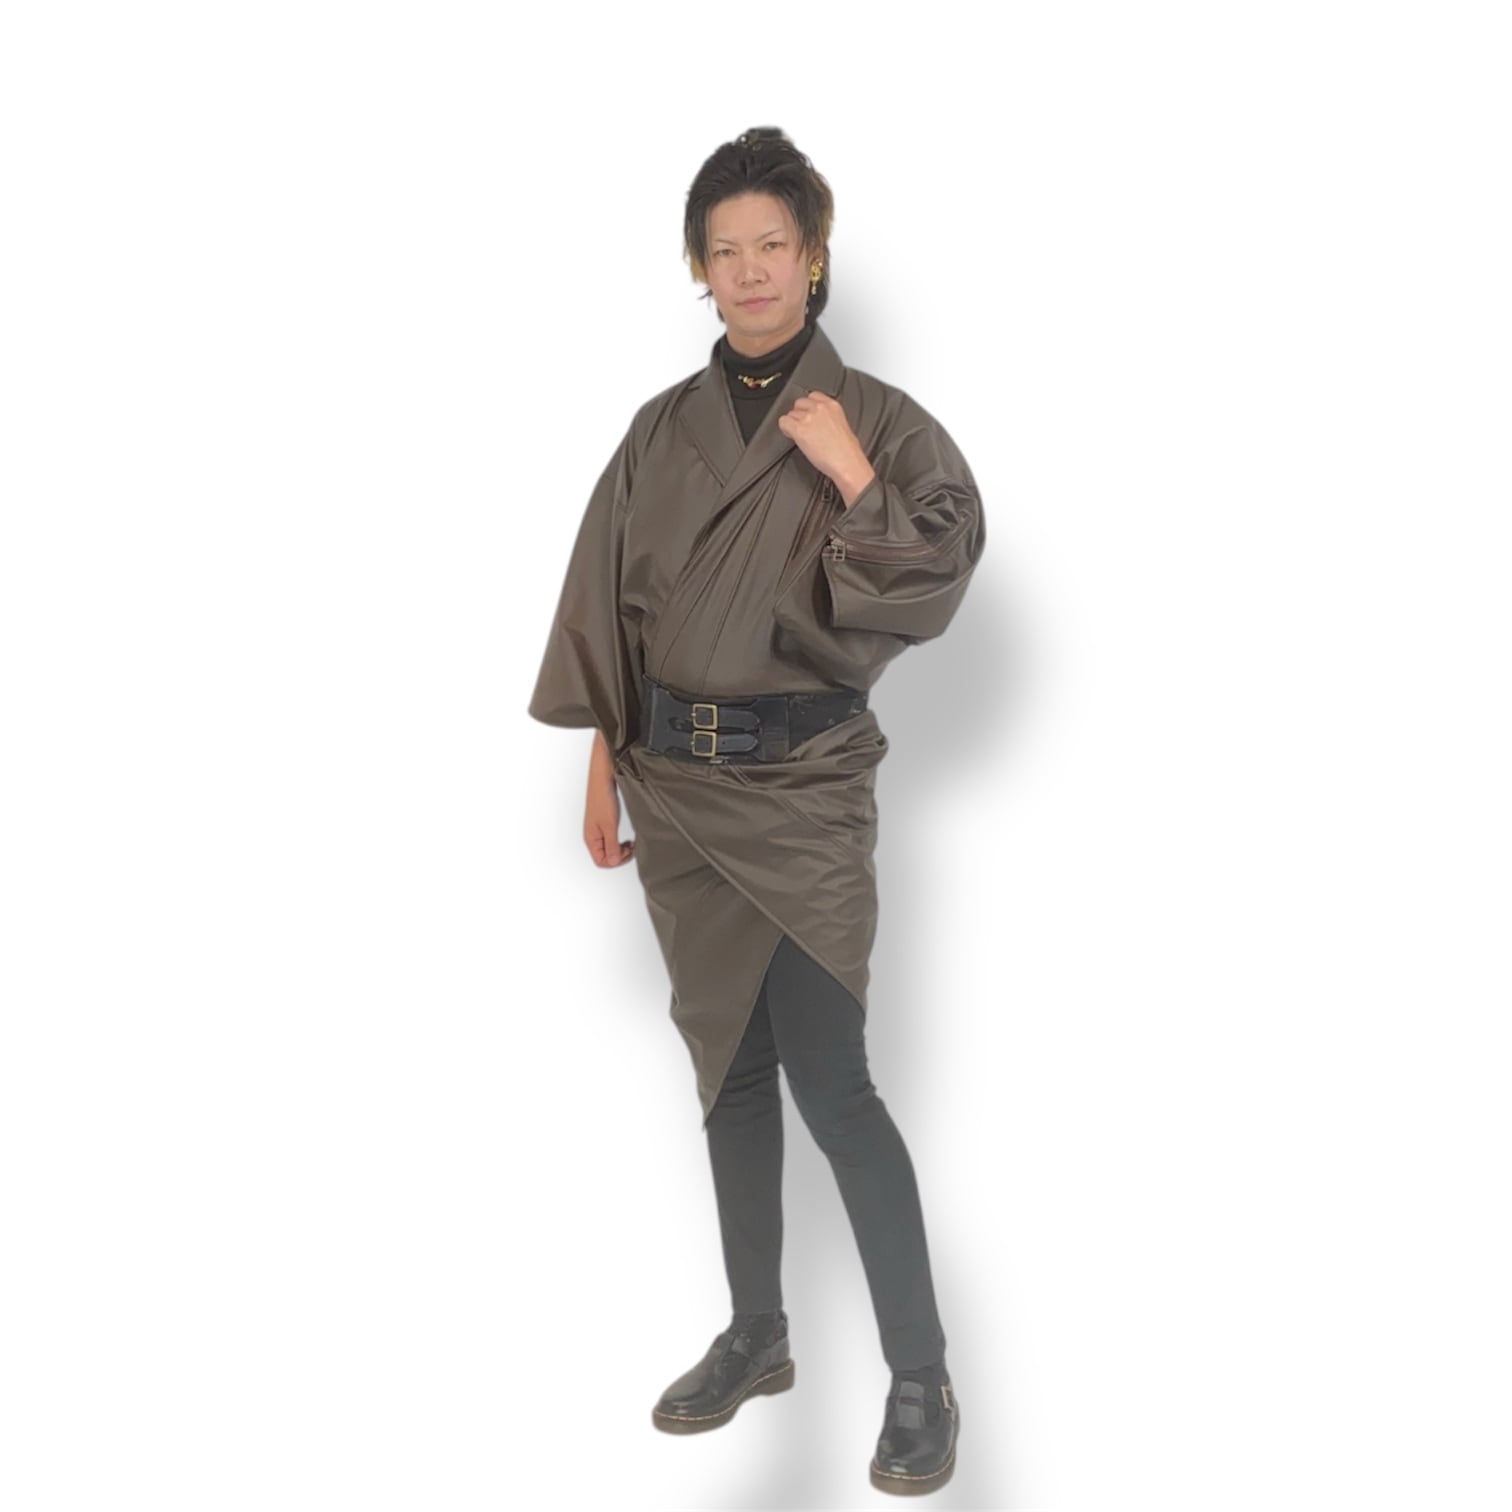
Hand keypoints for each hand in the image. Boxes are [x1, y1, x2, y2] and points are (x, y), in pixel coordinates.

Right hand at [584, 780, 634, 867]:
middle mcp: (593, 836)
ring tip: (631, 844)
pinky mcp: (603, 824)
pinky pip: (611, 840)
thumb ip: (612, 845)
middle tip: (631, 849)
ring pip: (609, 849)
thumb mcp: (610, 825)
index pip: (601, 861)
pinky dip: (620, 842)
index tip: (627, 853)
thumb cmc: (602, 799)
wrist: (603, 780)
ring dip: (621, 849)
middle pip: (605, 857)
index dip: (616, 861)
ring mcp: (598, 830)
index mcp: (591, 839)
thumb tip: (613, 861)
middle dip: (620, 856)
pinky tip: (627, 838)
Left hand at [777, 391, 875, 505]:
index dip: (808, 407)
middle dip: (799, 414)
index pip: (813, 396)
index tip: (808, 414)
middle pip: (799, 403)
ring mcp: (808, 418)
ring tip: (800, 435)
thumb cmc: (847, 451)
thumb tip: (819, 422)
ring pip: (791, 414)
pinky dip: (785, 429)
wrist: (847, 462)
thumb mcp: (842, 426)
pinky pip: (783, 422)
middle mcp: (820, 408)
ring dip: (793, 424)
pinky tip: (792, 436)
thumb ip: (829, 418)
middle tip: (803, 426)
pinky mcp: (799, 430)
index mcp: (833, 405)